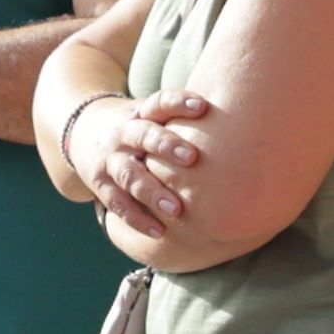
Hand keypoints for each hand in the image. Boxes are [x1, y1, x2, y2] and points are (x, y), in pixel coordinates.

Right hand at [67, 86, 212, 231]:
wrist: (83, 130)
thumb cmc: (140, 125)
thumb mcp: (156, 114)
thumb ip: (189, 120)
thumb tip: (251, 122)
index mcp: (142, 112)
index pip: (160, 101)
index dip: (179, 102)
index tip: (202, 106)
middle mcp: (124, 133)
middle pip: (143, 135)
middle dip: (166, 146)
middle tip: (193, 158)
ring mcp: (111, 159)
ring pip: (129, 174)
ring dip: (152, 192)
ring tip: (177, 209)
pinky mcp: (101, 184)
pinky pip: (117, 203)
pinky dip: (137, 218)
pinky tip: (158, 232)